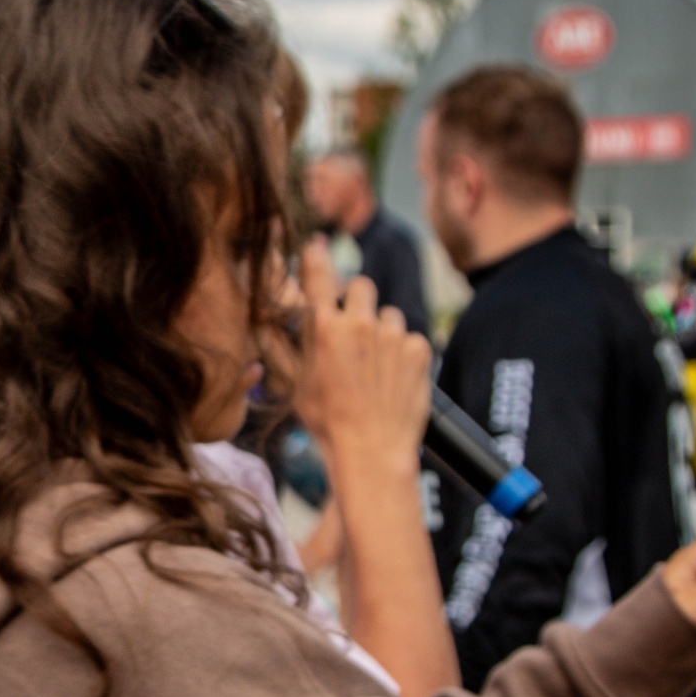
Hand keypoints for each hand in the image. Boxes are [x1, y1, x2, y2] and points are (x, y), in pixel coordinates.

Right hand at [291, 238, 431, 475]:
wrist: (371, 450)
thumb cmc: (327, 421)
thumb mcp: (295, 382)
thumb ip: (290, 342)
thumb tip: (275, 315)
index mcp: (324, 329)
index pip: (318, 274)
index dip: (316, 256)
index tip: (317, 245)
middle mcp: (360, 323)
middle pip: (360, 285)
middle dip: (355, 301)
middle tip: (351, 329)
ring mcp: (393, 335)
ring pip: (388, 314)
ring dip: (381, 330)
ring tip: (374, 365)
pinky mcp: (419, 349)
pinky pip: (410, 338)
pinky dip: (402, 353)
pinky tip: (392, 378)